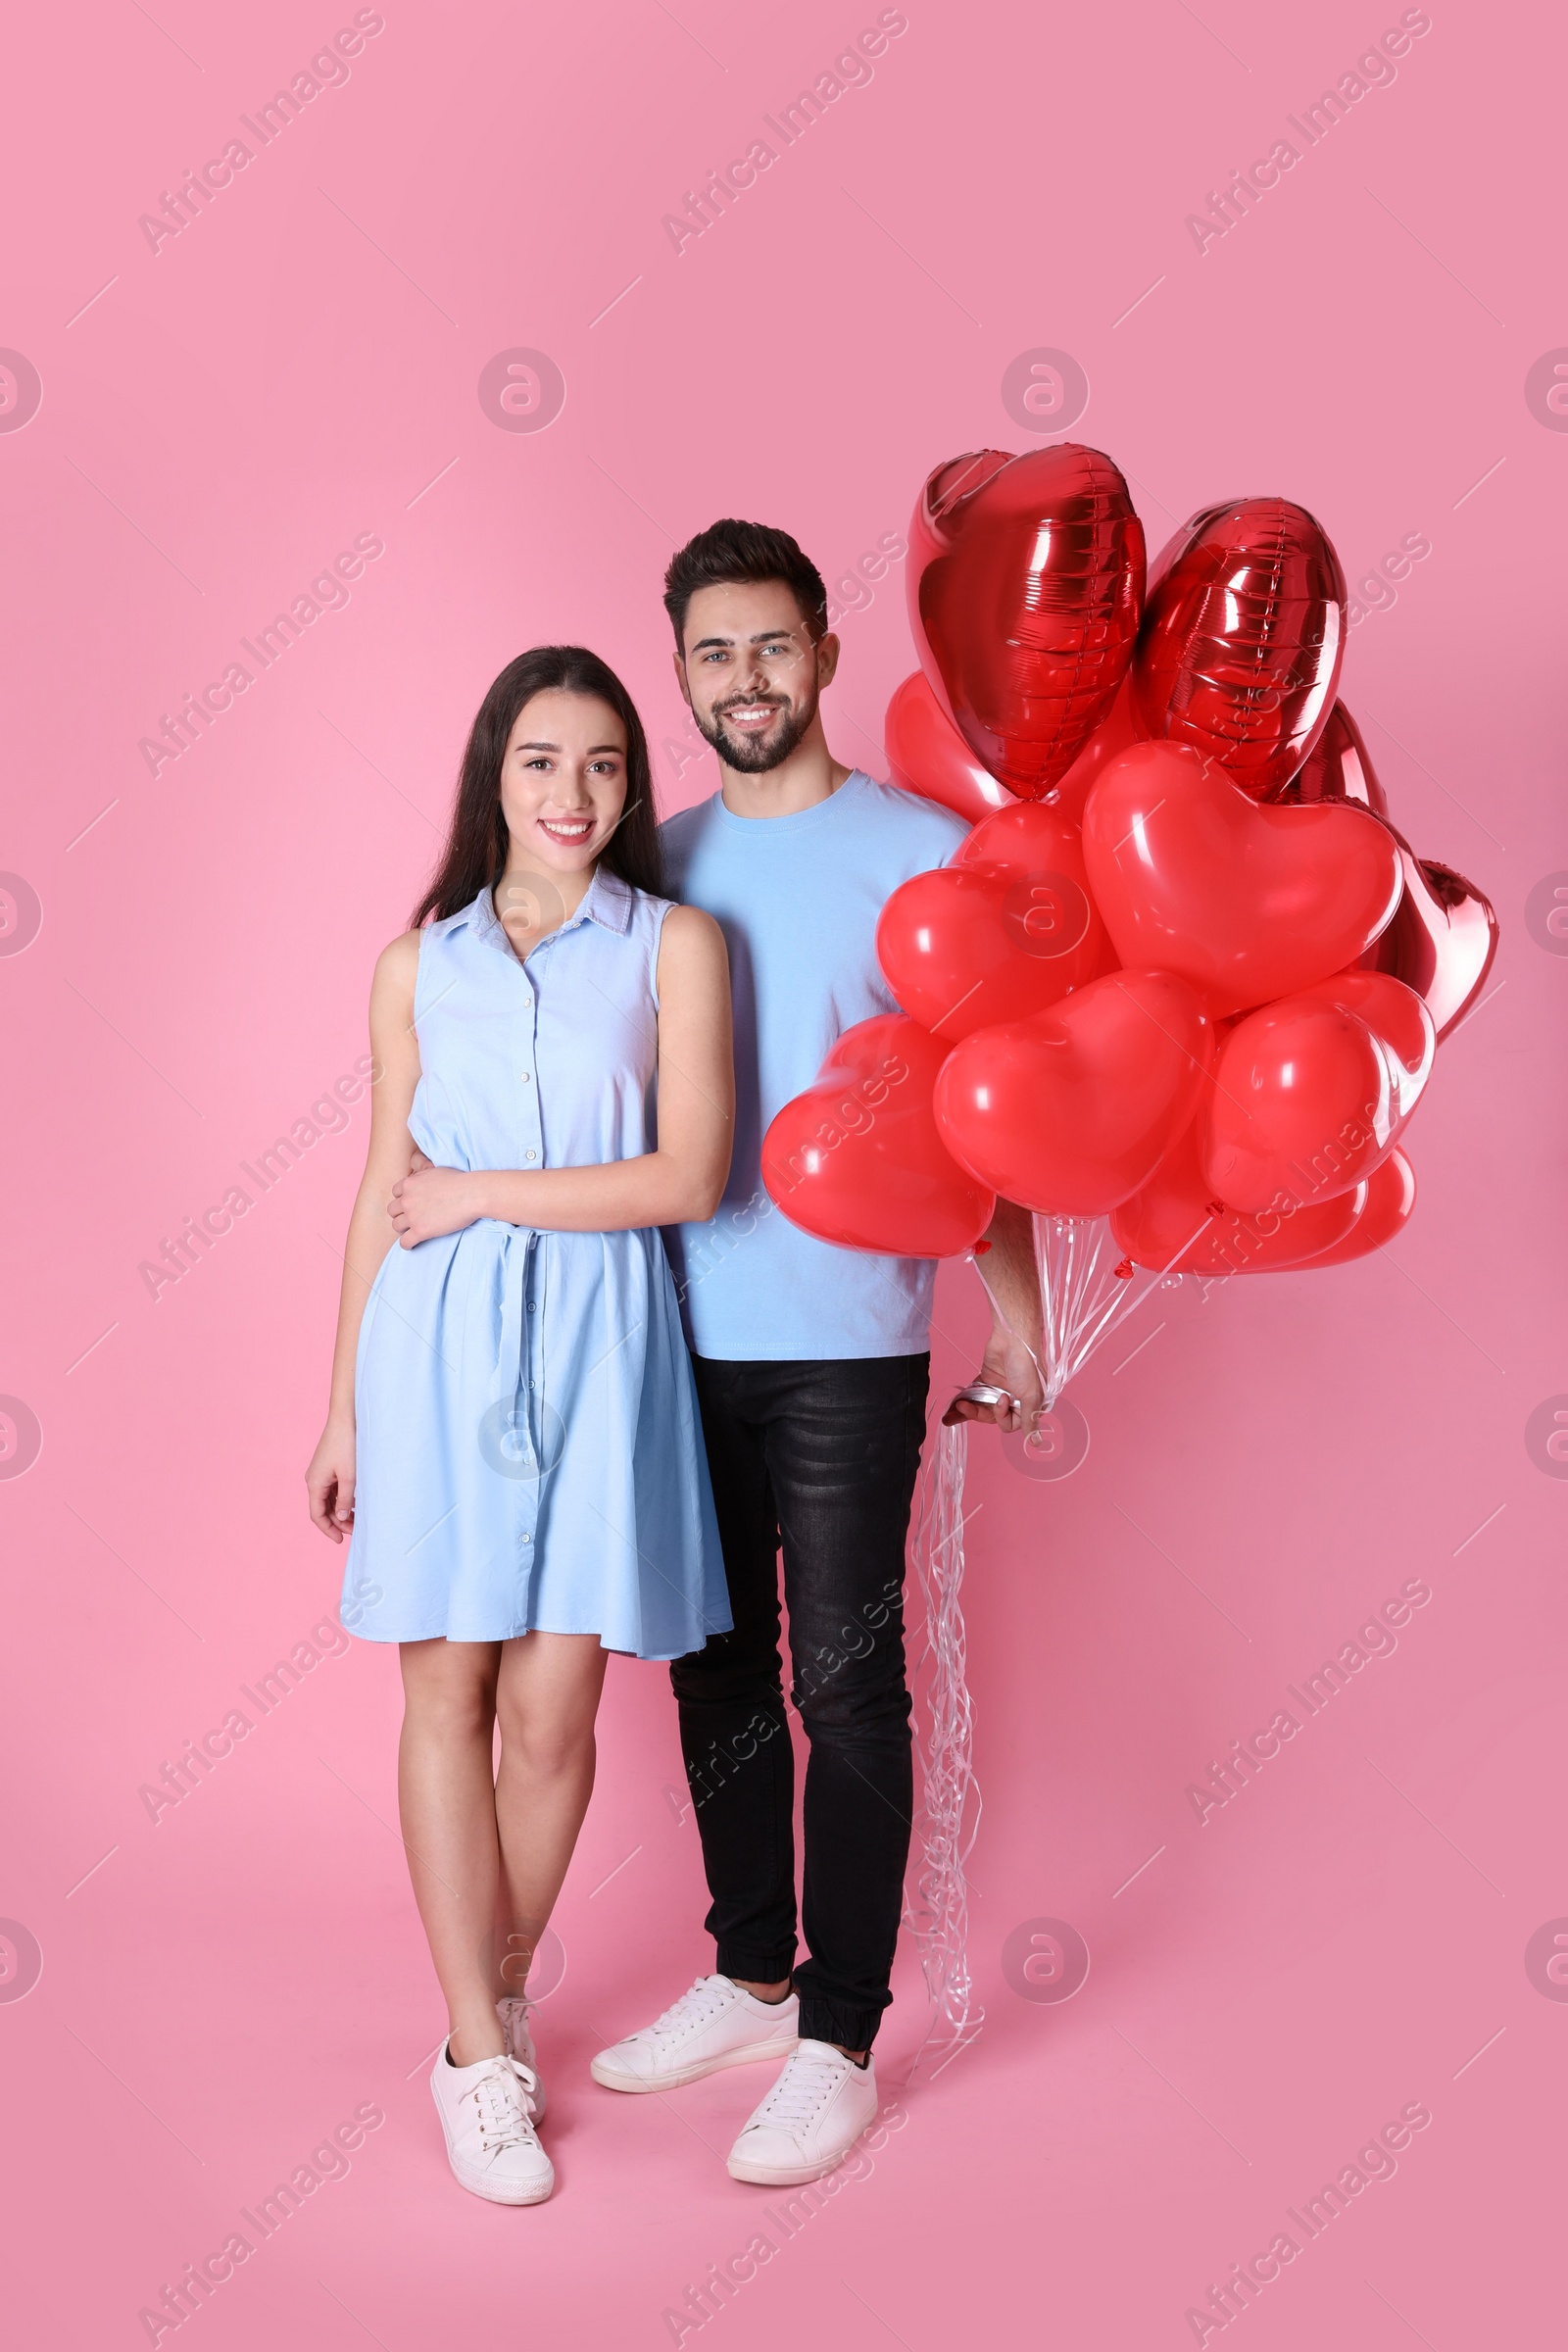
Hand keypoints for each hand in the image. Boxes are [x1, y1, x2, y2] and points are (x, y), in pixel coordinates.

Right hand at [306, 1418, 356, 1541]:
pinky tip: (356, 1502)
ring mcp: (320, 1473)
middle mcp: (314, 1479)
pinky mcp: (328, 1466)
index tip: (341, 1540)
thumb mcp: (350, 1477)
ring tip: (359, 1518)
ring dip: (341, 1510)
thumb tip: (341, 1517)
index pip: (317, 1515)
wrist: (346, 1418)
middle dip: (338, 1521)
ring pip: (329, 1499)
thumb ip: (345, 1500)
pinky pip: (333, 1489)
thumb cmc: (347, 1445)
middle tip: (357, 1529)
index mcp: (314, 1484)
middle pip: (323, 1509)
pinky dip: (342, 1498)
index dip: (328, 1530)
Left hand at [389, 1160, 485, 1246]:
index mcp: (409, 1184)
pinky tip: (414, 1243)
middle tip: (412, 1218)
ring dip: (404, 1229)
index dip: (403, 1199)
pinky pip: (405, 1242)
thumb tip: (414, 1160)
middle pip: (392, 1210)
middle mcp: (407, 1199)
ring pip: (396, 1226)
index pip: (395, 1193)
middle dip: (401, 1214)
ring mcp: (412, 1216)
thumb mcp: (435, 1168)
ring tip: (414, 1230)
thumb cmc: (458, 1180)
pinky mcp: (421, 1231)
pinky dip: (408, 1244)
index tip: (412, 1204)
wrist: (472, 1194)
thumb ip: (421, 1168)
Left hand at [942, 1314, 1043, 1433]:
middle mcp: (1016, 1400)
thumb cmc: (1027, 1365)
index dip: (1003, 1416)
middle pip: (993, 1417)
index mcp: (1030, 1405)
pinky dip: (965, 1401)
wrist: (1012, 1336)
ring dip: (968, 1410)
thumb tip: (1036, 1444)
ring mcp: (1001, 1389)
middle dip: (978, 1413)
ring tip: (950, 1414)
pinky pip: (975, 1395)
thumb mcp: (1031, 1395)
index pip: (1011, 1424)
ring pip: (982, 1407)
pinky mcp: (987, 1380)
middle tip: (965, 1406)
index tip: (1002, 1399)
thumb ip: (1030, 1419)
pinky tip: (952, 1408)